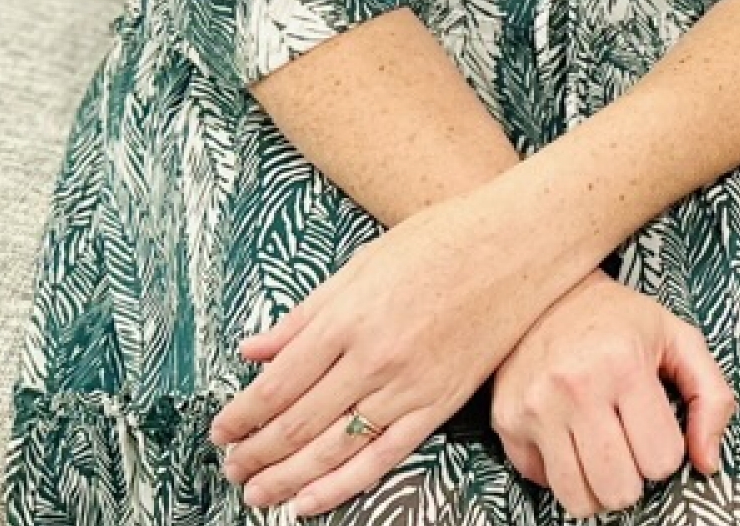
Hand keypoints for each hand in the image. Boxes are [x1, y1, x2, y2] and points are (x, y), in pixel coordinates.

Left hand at [212, 195, 559, 516]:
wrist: (519, 245)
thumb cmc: (441, 240)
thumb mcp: (362, 263)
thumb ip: (305, 314)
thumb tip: (253, 351)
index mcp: (348, 318)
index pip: (278, 384)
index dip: (242, 415)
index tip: (220, 432)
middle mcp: (373, 358)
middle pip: (299, 422)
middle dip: (257, 452)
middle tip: (232, 469)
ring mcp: (408, 385)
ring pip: (334, 448)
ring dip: (288, 476)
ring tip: (257, 493)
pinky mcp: (440, 404)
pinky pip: (383, 457)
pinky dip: (341, 486)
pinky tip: (310, 502)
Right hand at [492, 272, 734, 517]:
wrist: (549, 293)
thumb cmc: (620, 320)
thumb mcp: (679, 339)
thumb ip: (712, 398)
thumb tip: (708, 464)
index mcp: (625, 364)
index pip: (660, 460)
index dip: (665, 453)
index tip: (654, 429)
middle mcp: (576, 387)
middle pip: (619, 489)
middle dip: (633, 479)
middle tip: (629, 447)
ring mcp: (535, 407)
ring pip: (578, 499)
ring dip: (598, 488)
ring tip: (603, 455)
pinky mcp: (507, 421)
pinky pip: (542, 483)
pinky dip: (561, 473)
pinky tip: (569, 440)